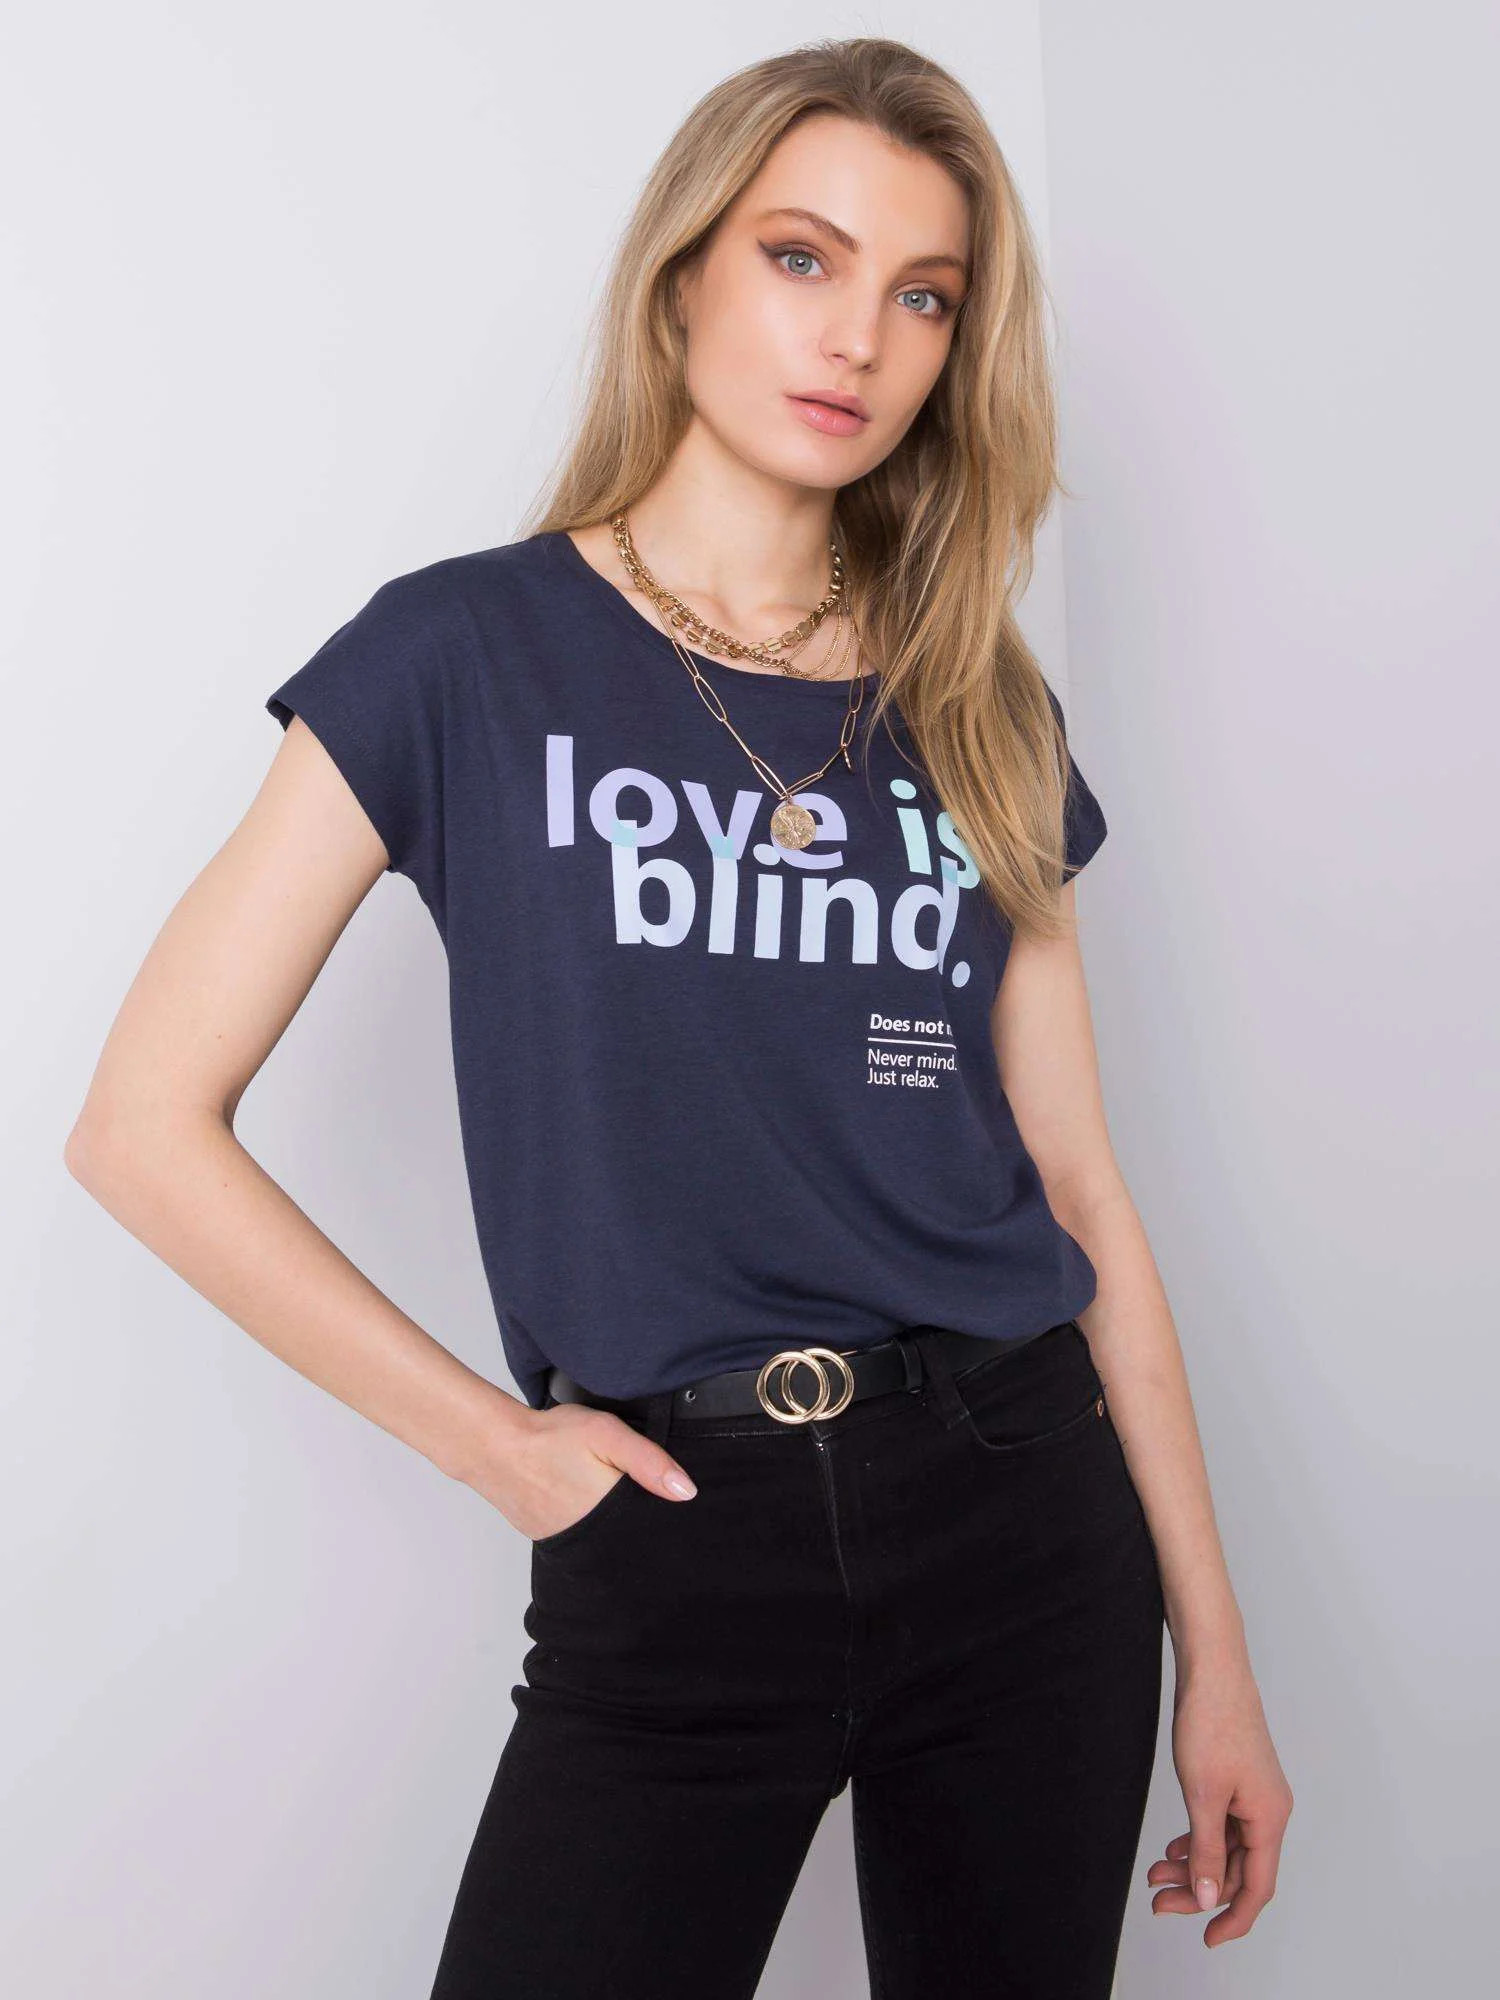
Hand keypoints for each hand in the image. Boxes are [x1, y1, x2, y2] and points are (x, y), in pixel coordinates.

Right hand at [464, 1400, 697, 1540]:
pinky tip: (582, 1503)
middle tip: (625, 1492)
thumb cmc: (550, 1437)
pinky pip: (578, 1540)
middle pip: (627, 1540)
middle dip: (636, 1525)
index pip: (650, 1532)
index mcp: (610, 1514)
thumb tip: (686, 1491)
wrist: (495, 1446)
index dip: (661, 1520)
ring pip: (602, 1543)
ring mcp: (566, 1544)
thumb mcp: (606, 1434)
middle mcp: (589, 1538)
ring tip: (604, 1497)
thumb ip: (648, 1462)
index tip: (665, 1508)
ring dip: (610, 1527)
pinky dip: (585, 1526)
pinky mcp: (547, 1539)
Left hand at [1147, 1658, 1293, 1948]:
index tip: (1207, 1939)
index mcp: (1269, 1819)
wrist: (1212, 1669)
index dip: (1233, 1918)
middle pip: (1237, 1870)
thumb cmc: (1213, 1722)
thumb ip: (1205, 1850)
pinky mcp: (1237, 1781)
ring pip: (1225, 1848)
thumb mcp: (1202, 1794)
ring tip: (1156, 1874)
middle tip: (1158, 1900)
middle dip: (1198, 1890)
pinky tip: (1173, 1849)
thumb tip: (1207, 1896)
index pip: (1256, 1887)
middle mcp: (1267, 1811)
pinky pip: (1221, 1825)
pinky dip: (1197, 1840)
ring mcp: (1253, 1795)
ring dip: (1193, 1865)